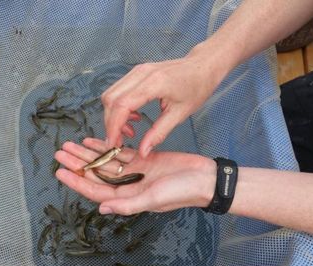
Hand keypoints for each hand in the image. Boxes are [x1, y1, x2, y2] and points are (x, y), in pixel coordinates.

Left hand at [54, 138, 216, 214]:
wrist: (204, 179)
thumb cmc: (182, 191)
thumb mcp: (153, 199)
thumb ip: (127, 204)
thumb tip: (102, 209)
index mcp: (127, 198)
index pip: (95, 190)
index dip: (77, 181)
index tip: (60, 172)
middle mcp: (128, 186)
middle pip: (96, 175)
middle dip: (77, 164)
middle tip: (59, 153)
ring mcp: (135, 173)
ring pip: (105, 162)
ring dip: (88, 154)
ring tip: (70, 145)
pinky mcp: (143, 161)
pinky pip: (119, 154)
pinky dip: (105, 147)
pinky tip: (92, 141)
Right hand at [101, 45, 227, 157]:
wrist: (203, 66)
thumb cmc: (197, 87)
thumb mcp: (180, 114)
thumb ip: (158, 133)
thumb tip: (142, 151)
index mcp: (154, 83)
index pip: (122, 105)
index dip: (113, 127)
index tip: (112, 144)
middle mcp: (141, 73)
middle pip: (110, 99)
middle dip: (110, 123)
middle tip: (119, 142)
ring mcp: (137, 71)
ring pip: (111, 94)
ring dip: (113, 115)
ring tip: (129, 131)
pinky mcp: (136, 72)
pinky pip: (118, 90)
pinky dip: (119, 107)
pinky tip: (133, 118)